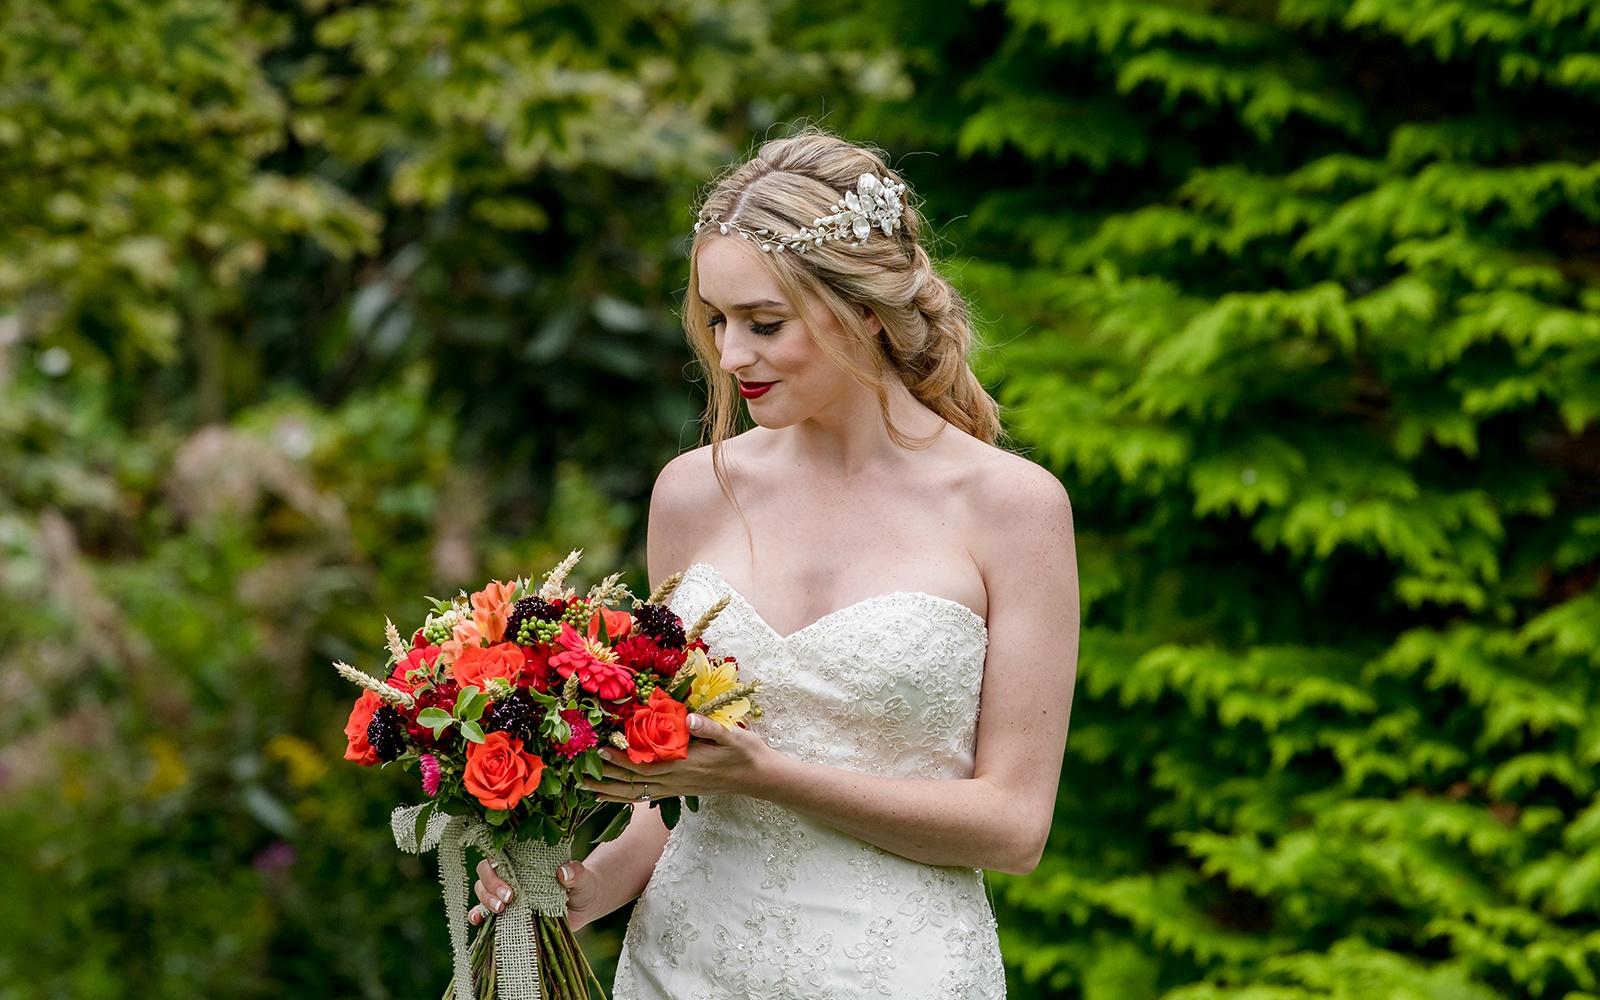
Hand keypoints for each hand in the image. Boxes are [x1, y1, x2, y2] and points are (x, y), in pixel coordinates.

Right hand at [470, 857, 596, 929]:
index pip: (498, 856)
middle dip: (490, 886)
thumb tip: (564, 871)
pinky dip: (477, 915)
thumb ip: (576, 873)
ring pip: (482, 891)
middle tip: (508, 899)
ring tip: (500, 910)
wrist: (584, 904)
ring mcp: (506, 895)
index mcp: (524, 861)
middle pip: (485, 874)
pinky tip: (477, 921)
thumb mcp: (582, 878)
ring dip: (485, 901)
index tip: (510, 887)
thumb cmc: (581, 885)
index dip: (496, 869)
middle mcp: (511, 875)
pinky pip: (484, 913)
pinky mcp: (507, 913)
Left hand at [579, 714, 772, 801]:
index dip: (622, 756)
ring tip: (585, 787)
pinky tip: (610, 796)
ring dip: (610, 790)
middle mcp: (676, 779)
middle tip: (578, 770)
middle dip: (606, 775)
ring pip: (636, 792)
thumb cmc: (746, 752)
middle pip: (634, 779)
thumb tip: (690, 718)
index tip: (600, 748)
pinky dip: (625, 797)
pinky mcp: (678, 791)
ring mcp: (676, 788)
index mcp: (686, 763)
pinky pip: (646, 797)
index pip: (647, 761)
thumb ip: (710, 728)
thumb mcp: (733, 736)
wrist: (759, 777)